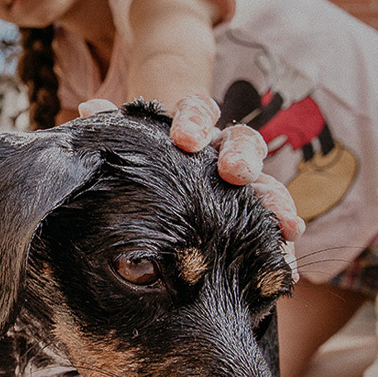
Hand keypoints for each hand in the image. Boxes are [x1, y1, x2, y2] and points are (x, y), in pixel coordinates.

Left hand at [78, 95, 304, 246]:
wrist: (154, 195)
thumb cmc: (142, 168)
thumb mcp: (130, 148)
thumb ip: (116, 128)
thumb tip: (90, 108)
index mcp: (192, 128)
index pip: (198, 112)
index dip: (194, 122)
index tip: (185, 140)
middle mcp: (223, 152)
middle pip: (243, 143)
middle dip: (242, 158)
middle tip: (237, 173)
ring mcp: (244, 186)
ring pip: (267, 186)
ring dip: (276, 203)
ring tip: (286, 225)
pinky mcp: (255, 221)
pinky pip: (274, 232)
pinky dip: (282, 248)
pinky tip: (287, 268)